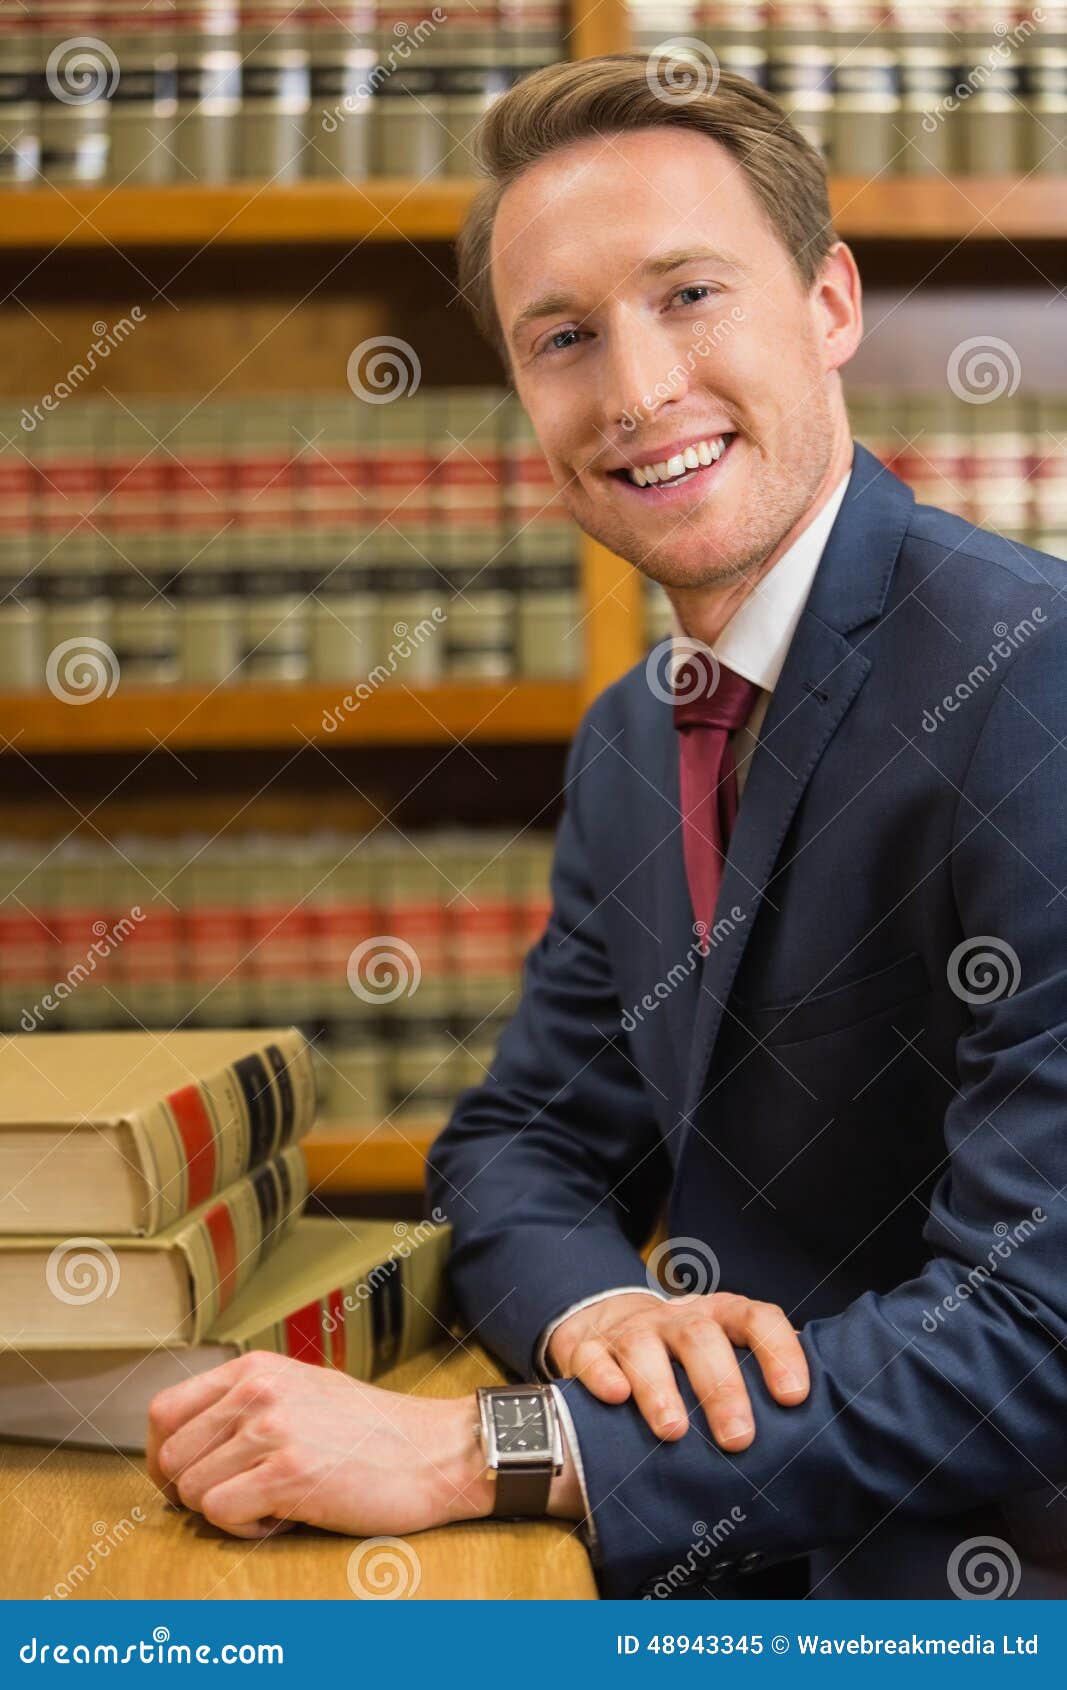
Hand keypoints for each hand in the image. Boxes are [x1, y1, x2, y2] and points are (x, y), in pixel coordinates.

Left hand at [146, 1350, 494, 1538]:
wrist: (433, 1451)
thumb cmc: (371, 1431)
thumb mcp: (300, 1391)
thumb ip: (246, 1404)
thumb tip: (185, 1444)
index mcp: (254, 1368)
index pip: (164, 1411)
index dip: (163, 1456)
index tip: (184, 1479)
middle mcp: (256, 1391)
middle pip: (171, 1458)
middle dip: (193, 1491)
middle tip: (236, 1499)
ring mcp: (271, 1430)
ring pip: (192, 1491)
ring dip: (226, 1511)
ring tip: (271, 1503)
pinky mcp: (288, 1472)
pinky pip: (220, 1513)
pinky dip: (244, 1528)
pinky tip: (282, 1517)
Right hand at [547, 1291, 809, 1449]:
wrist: (606, 1323)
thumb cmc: (683, 1355)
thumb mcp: (724, 1353)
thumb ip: (760, 1378)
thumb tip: (820, 1424)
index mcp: (720, 1317)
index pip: (756, 1319)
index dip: (778, 1352)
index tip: (794, 1396)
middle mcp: (676, 1319)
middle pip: (701, 1337)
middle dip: (721, 1387)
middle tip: (738, 1438)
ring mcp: (630, 1331)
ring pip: (643, 1346)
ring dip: (660, 1387)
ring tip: (673, 1431)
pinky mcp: (587, 1348)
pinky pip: (591, 1356)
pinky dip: (602, 1375)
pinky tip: (616, 1397)